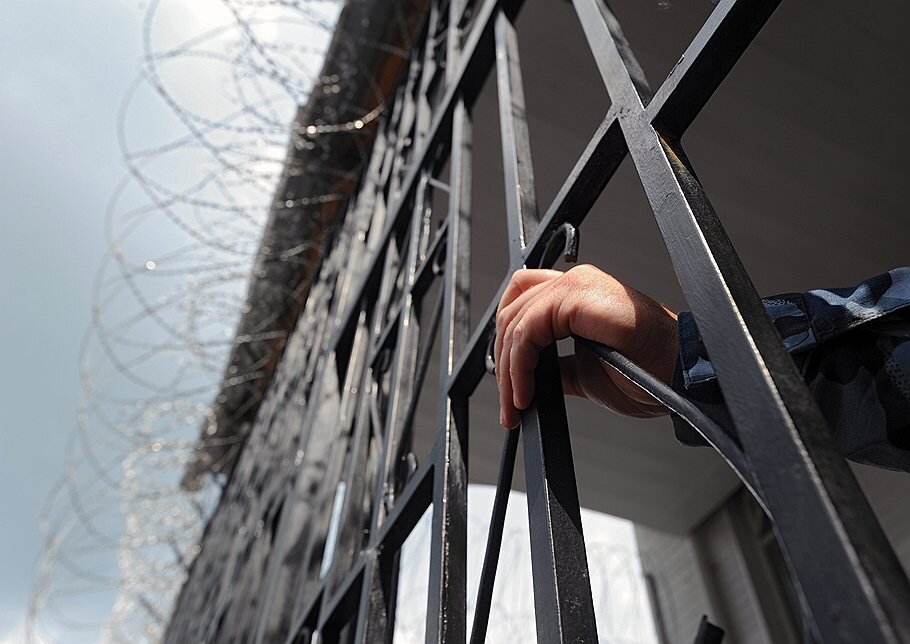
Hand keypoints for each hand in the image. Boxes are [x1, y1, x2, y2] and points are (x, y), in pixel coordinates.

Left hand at [494, 265, 678, 427]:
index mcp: (578, 294)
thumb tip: (530, 378)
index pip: (521, 300)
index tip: (509, 384)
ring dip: (509, 372)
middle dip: (502, 363)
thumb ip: (557, 366)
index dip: (505, 342)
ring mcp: (576, 284)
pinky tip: (526, 393)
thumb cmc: (648, 373)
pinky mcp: (577, 296)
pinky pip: (528, 331)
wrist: (679, 378)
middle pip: (511, 310)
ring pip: (514, 322)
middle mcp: (575, 281)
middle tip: (508, 405)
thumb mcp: (586, 372)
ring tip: (516, 406)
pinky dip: (519, 367)